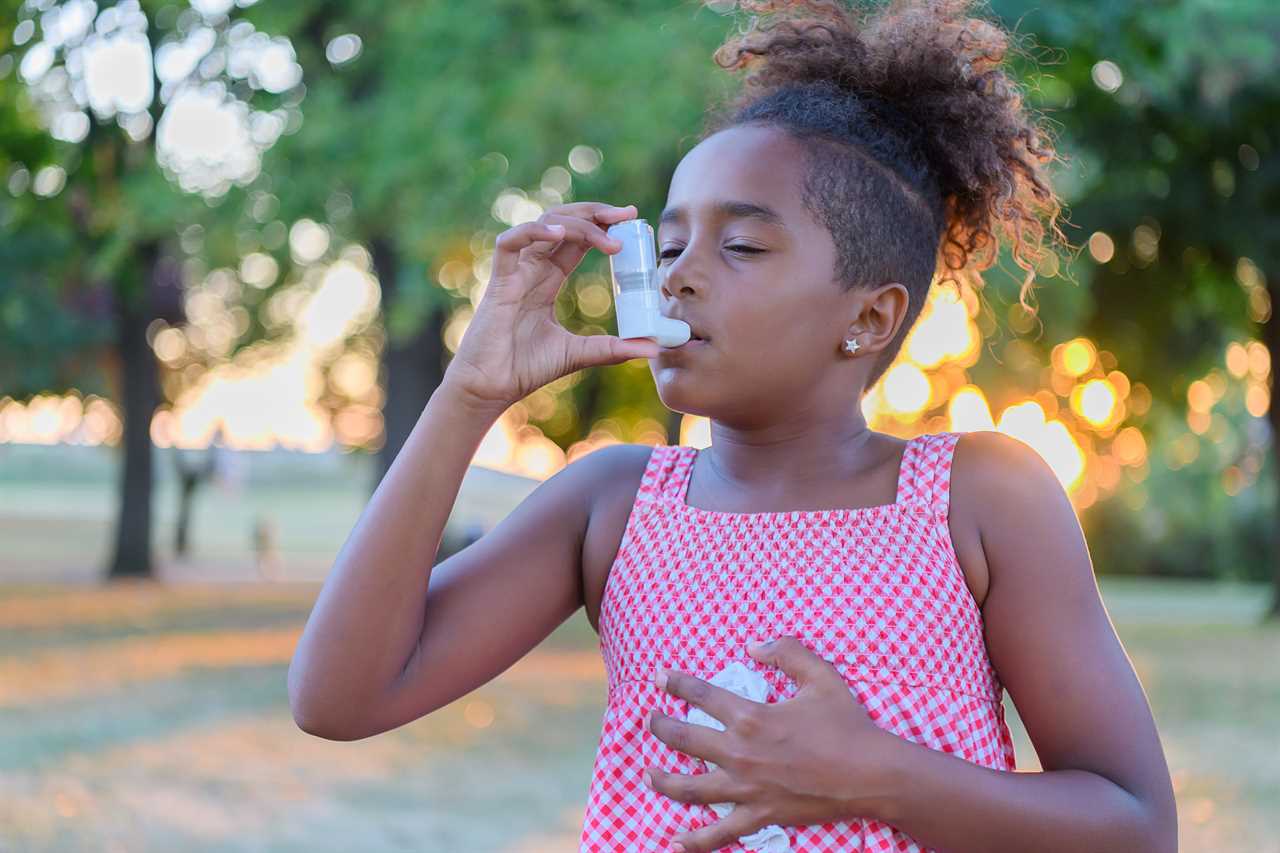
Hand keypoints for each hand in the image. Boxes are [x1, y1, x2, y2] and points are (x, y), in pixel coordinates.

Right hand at [443, 202, 660, 412]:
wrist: (491, 389)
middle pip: (563, 222)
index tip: (631, 220)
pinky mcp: (499, 283)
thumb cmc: (524, 369)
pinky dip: (534, 233)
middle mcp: (532, 269)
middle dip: (595, 213)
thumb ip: (614, 348)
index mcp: (547, 279)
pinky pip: (510, 244)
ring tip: (607, 235)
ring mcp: (515, 272)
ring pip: (543, 226)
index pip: (577, 240)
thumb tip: (655, 349)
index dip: (602, 226)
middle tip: (626, 215)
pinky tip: (560, 235)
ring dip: (577, 224)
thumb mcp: (580, 354)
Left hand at [645, 637, 901, 852]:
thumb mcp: (820, 675)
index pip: (700, 694)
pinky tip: (677, 841)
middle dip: (660, 727)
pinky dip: (696, 839)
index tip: (659, 678)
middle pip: (684, 739)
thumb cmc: (847, 724)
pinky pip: (720, 833)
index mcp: (751, 717)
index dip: (676, 683)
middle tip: (651, 720)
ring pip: (690, 788)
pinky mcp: (760, 816)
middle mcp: (740, 753)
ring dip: (663, 780)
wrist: (871, 774)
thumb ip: (787, 652)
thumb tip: (754, 646)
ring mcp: (747, 788)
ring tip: (649, 774)